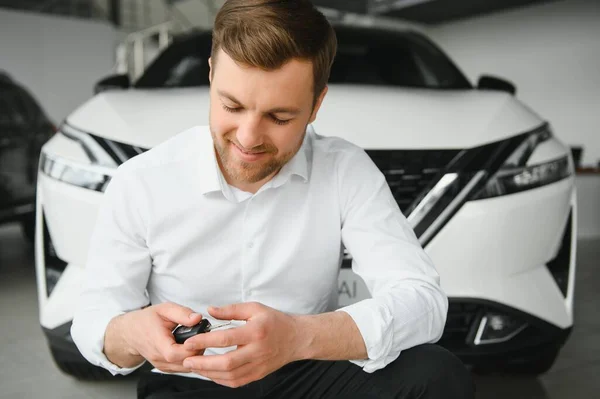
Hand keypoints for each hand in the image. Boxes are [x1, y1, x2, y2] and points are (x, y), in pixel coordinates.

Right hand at [118, 302, 204, 372]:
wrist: (131, 333)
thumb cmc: (147, 320)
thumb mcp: (164, 309)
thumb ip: (182, 313)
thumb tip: (198, 318)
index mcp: (157, 342)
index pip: (175, 353)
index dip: (192, 347)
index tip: (200, 336)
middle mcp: (158, 358)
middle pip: (184, 362)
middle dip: (198, 350)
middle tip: (203, 336)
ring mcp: (161, 366)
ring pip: (186, 368)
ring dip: (196, 356)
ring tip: (197, 341)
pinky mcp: (165, 368)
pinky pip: (182, 368)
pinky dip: (190, 359)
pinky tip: (191, 348)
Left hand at [182, 302, 301, 387]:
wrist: (296, 339)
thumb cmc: (274, 321)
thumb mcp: (254, 308)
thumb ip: (231, 310)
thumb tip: (209, 311)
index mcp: (255, 332)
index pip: (226, 338)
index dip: (205, 341)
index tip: (190, 341)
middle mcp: (257, 351)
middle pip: (226, 363)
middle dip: (203, 363)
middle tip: (187, 359)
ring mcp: (258, 365)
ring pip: (230, 376)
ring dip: (209, 373)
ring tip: (194, 366)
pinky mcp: (258, 375)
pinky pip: (236, 382)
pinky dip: (220, 379)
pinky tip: (210, 373)